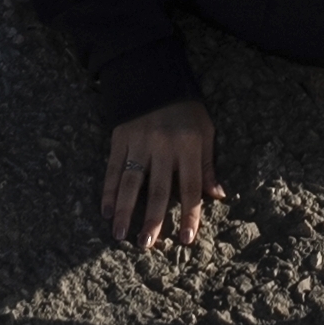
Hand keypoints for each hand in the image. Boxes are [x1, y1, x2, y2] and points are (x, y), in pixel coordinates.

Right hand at [104, 98, 220, 248]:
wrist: (155, 79)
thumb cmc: (186, 109)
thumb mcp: (205, 132)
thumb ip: (207, 165)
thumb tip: (218, 195)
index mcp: (189, 148)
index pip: (191, 187)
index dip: (189, 214)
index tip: (186, 238)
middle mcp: (164, 149)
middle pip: (158, 190)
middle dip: (153, 220)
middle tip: (147, 245)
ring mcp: (139, 145)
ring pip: (131, 183)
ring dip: (125, 211)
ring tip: (120, 235)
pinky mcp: (119, 141)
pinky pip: (112, 170)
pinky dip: (107, 192)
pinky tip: (105, 211)